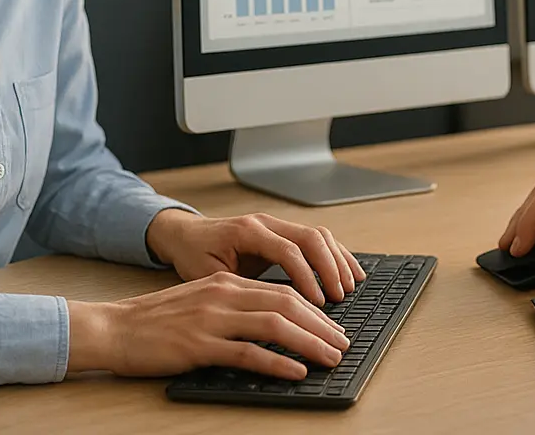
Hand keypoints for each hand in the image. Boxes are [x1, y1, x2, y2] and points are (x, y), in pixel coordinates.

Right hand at [67, 272, 350, 378]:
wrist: (113, 329)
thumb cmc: (155, 321)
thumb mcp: (201, 301)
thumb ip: (234, 306)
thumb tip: (273, 322)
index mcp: (226, 282)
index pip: (282, 290)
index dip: (314, 310)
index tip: (334, 327)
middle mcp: (223, 294)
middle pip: (287, 304)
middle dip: (321, 325)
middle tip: (342, 344)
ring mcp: (211, 319)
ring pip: (274, 325)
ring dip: (309, 342)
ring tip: (330, 357)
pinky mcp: (198, 345)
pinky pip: (247, 352)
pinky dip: (276, 361)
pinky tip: (295, 371)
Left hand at [146, 208, 365, 304]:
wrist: (184, 235)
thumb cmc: (193, 256)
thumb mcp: (209, 276)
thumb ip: (240, 289)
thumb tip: (270, 312)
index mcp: (248, 231)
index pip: (289, 251)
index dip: (308, 277)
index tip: (319, 302)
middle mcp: (266, 222)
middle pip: (311, 237)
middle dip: (330, 268)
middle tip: (341, 296)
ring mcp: (276, 224)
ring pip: (318, 234)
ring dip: (338, 260)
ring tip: (350, 286)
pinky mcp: (282, 231)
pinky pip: (315, 238)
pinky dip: (334, 254)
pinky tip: (347, 271)